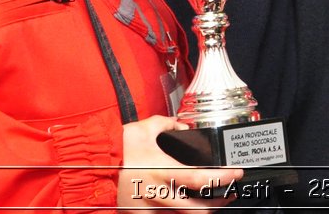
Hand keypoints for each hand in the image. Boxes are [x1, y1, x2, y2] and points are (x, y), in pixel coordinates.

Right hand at [119, 117, 242, 209]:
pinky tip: (187, 206)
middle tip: (231, 193)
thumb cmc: (117, 150)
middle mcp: (158, 194)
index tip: (238, 173)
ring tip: (213, 202)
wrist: (90, 169)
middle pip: (198, 210)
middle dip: (220, 203)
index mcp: (162, 170)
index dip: (224, 178)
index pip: (201, 178)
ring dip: (202, 211)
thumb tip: (183, 125)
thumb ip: (166, 123)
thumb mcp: (144, 129)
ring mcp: (149, 210)